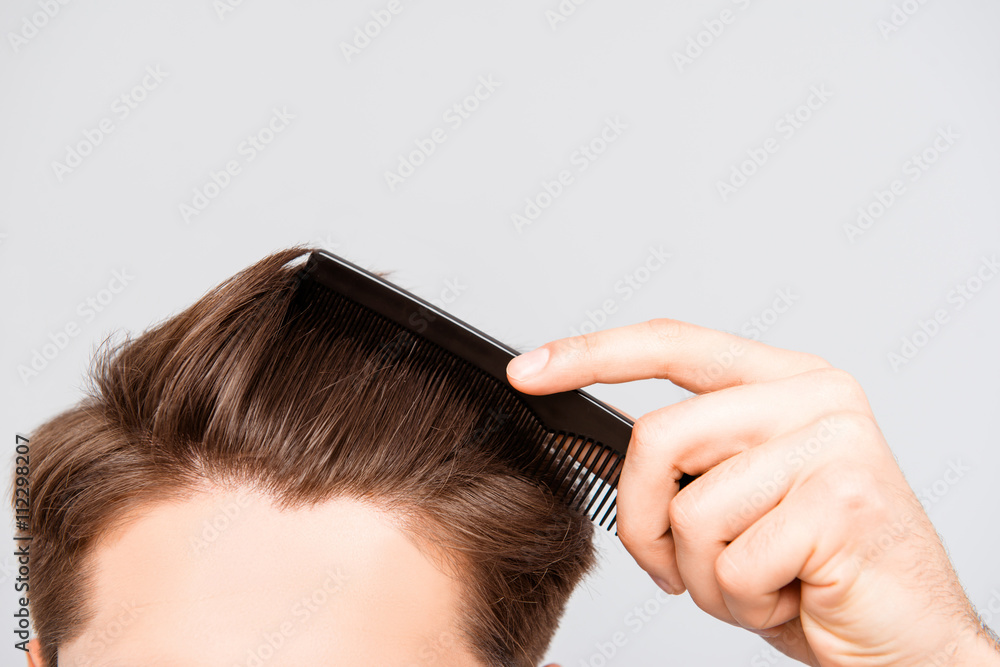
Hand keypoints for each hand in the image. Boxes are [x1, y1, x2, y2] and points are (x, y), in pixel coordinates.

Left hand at [507, 318, 999, 665]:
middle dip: (644, 522)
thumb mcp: (740, 497)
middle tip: (673, 568)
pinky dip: (741, 602)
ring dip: (704, 576)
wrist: (908, 644)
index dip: (591, 354)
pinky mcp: (842, 503)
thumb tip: (603, 446)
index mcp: (784, 382)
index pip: (672, 344)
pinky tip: (790, 597)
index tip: (527, 371)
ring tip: (758, 583)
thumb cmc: (815, 573)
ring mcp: (833, 444)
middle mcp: (813, 397)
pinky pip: (732, 564)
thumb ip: (691, 457)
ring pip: (691, 511)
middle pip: (658, 438)